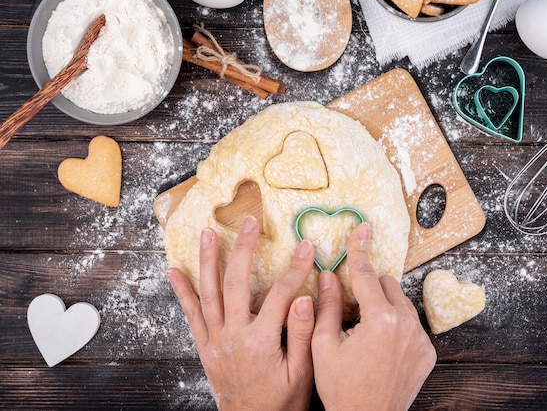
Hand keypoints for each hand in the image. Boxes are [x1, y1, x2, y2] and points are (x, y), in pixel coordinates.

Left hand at [168, 216, 315, 410]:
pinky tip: (174, 271)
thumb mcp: (303, 372)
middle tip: (248, 222)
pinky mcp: (205, 345)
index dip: (295, 269)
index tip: (305, 248)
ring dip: (207, 260)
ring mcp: (216, 339)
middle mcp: (234, 336)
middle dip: (243, 248)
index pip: (281, 295)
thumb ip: (303, 334)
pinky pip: (191, 314)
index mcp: (262, 342)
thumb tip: (305, 299)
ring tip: (207, 233)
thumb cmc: (282, 400)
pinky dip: (182, 291)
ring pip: (208, 292)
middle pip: (236, 282)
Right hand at [311, 223, 436, 410]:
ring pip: (401, 304)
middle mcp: (406, 325)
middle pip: (387, 285)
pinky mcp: (428, 352)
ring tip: (367, 334)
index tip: (361, 229)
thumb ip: (327, 305)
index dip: (359, 250)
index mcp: (379, 320)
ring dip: (384, 307)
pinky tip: (382, 347)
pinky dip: (397, 327)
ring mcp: (421, 340)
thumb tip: (328, 275)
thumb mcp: (323, 345)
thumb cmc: (341, 387)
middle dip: (370, 290)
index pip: (366, 275)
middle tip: (353, 311)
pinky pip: (412, 325)